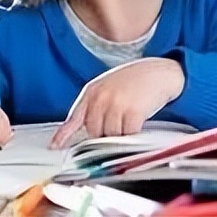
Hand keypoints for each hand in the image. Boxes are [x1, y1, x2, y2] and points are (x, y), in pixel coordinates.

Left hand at [49, 58, 184, 147]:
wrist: (160, 72)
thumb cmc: (137, 79)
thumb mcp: (110, 86)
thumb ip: (96, 104)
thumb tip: (89, 127)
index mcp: (92, 91)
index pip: (74, 116)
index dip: (64, 134)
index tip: (55, 145)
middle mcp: (101, 98)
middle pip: (94, 132)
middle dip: (105, 133)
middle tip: (119, 124)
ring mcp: (115, 105)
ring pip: (111, 136)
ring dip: (121, 133)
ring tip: (131, 118)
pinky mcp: (131, 113)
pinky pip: (127, 135)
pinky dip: (133, 134)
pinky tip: (138, 122)